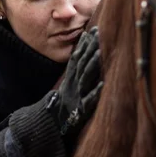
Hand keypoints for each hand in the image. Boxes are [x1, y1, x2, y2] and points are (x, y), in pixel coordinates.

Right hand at [53, 27, 102, 148]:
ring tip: (100, 52)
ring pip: (85, 78)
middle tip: (99, 34)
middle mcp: (73, 85)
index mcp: (70, 79)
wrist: (52, 126)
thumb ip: (76, 72)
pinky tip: (103, 86)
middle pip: (81, 64)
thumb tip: (82, 56)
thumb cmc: (65, 106)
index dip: (85, 44)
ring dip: (92, 65)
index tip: (93, 30)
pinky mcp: (80, 111)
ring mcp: (76, 97)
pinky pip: (89, 101)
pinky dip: (95, 94)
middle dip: (90, 49)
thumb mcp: (69, 86)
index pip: (77, 58)